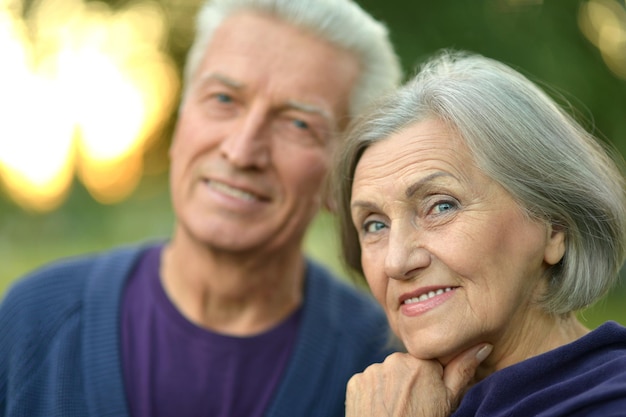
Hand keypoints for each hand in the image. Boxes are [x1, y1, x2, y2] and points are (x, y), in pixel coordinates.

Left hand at [345, 343, 491, 416]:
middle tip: (413, 405)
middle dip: (409, 380)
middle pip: (405, 365)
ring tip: (397, 409)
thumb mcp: (450, 401)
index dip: (430, 378)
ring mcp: (371, 371)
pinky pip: (368, 382)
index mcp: (420, 361)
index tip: (428, 395)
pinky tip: (380, 409)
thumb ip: (463, 369)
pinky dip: (373, 393)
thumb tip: (482, 344)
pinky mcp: (355, 382)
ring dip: (390, 386)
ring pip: (386, 373)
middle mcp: (393, 359)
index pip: (426, 360)